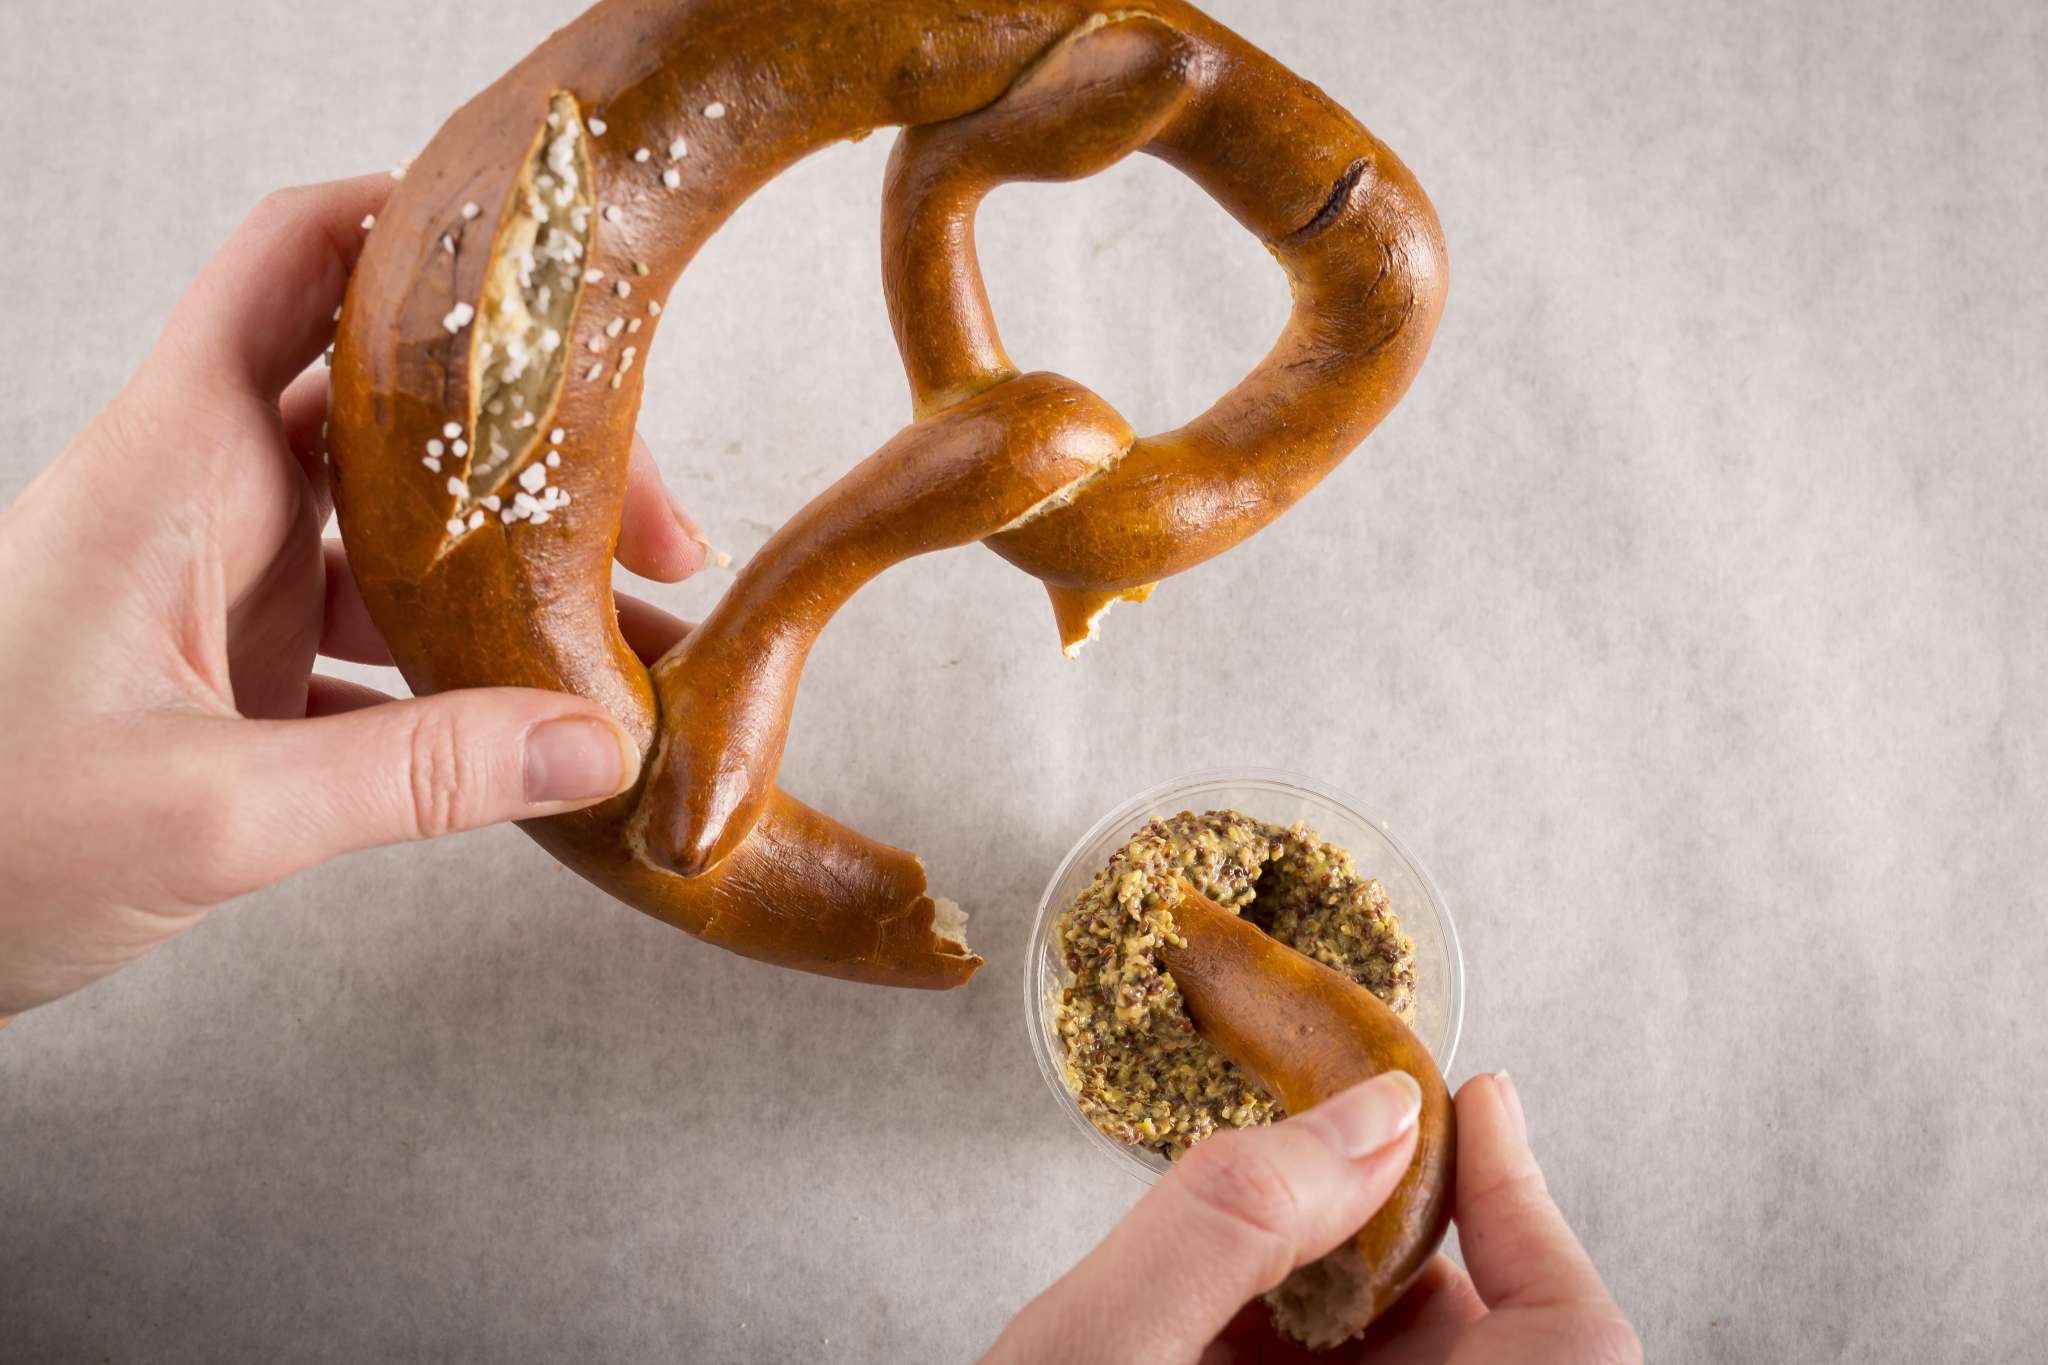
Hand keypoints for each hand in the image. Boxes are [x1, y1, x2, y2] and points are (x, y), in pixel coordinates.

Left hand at [0, 176, 707, 1018]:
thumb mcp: (210, 812)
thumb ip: (415, 776)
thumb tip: (594, 743)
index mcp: (176, 464)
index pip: (296, 265)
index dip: (417, 229)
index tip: (543, 260)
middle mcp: (204, 496)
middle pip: (400, 411)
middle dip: (541, 454)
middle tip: (657, 529)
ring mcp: (220, 579)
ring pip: (402, 532)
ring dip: (517, 578)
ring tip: (633, 639)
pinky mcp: (230, 660)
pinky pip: (376, 628)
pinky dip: (464, 662)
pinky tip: (539, 717)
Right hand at [986, 1072, 1638, 1363]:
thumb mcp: (1103, 1356)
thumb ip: (1236, 1220)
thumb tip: (1372, 1116)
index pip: (1569, 1330)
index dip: (1525, 1200)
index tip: (1471, 1101)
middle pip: (1473, 1340)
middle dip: (1385, 1253)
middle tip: (1284, 1203)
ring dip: (1322, 1310)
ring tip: (1211, 1309)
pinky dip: (1283, 1360)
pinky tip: (1203, 1349)